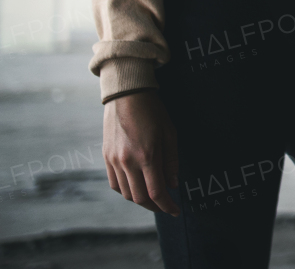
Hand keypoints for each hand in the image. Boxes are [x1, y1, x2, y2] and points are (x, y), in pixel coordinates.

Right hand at [103, 90, 180, 215]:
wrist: (126, 95)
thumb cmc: (153, 112)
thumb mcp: (170, 134)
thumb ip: (171, 161)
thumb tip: (173, 184)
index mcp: (147, 156)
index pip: (156, 192)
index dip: (167, 205)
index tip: (175, 210)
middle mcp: (127, 162)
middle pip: (139, 198)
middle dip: (154, 206)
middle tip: (165, 206)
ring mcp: (114, 161)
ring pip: (126, 193)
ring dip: (140, 200)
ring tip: (153, 198)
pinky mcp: (106, 157)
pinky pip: (114, 183)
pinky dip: (125, 190)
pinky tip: (136, 187)